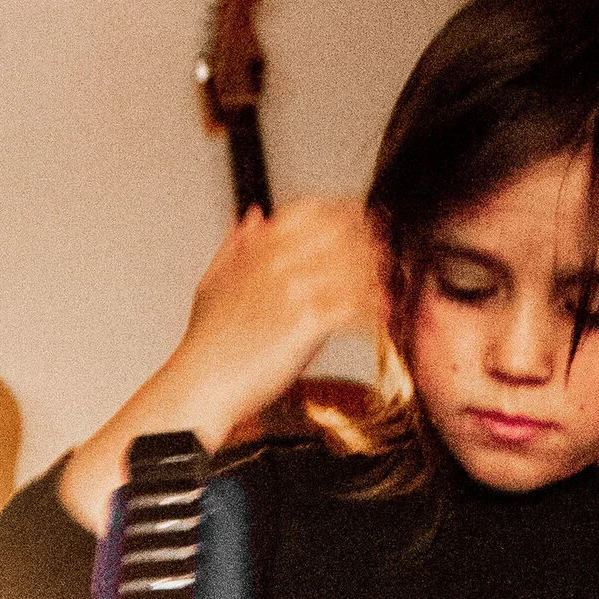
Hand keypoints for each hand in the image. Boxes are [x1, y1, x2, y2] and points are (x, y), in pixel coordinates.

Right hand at [61, 201, 384, 531]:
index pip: (315, 210)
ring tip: (401, 291)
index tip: (370, 226)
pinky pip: (357, 306)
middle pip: (345, 232)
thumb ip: (235, 247)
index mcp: (258, 248)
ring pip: (357, 265)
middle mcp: (278, 260)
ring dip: (384, 277)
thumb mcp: (212, 285)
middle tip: (399, 258)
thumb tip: (253, 216)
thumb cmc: (205, 349)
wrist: (197, 388)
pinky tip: (389, 322)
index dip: (349, 214)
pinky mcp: (306, 321)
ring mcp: (293, 287)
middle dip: (376, 244)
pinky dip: (377, 313)